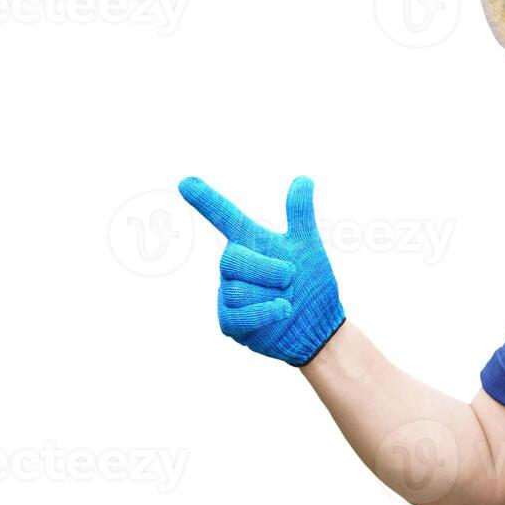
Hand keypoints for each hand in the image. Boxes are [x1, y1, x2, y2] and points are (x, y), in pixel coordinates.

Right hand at [178, 175, 344, 366]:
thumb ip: (300, 215)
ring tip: (288, 300)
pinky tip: (281, 311)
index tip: (186, 182)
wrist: (317, 326)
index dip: (206, 200)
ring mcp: (228, 293)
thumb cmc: (311, 284)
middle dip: (268, 269)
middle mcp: (234, 265)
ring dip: (272, 295)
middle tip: (291, 277)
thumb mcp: (309, 247)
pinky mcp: (229, 322)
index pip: (224, 216)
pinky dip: (264, 313)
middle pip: (232, 259)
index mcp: (250, 242)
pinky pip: (238, 315)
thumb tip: (304, 179)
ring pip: (237, 289)